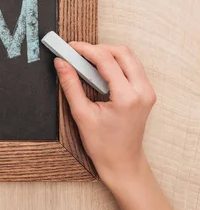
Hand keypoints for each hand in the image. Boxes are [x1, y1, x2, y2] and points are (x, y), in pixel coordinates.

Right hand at [54, 43, 155, 186]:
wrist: (122, 162)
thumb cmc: (103, 144)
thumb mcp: (81, 114)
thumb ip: (70, 84)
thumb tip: (61, 63)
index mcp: (127, 97)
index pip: (106, 60)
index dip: (85, 49)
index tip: (69, 47)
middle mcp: (142, 91)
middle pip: (122, 52)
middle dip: (97, 48)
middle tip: (77, 53)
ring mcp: (147, 91)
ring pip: (129, 57)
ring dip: (107, 54)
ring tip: (86, 61)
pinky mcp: (146, 92)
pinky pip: (132, 67)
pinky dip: (115, 62)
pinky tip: (99, 70)